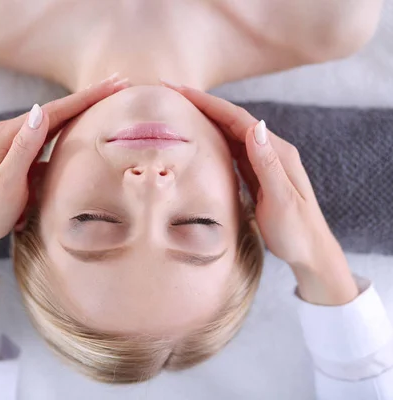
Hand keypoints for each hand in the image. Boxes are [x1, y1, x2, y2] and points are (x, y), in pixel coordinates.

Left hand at [0, 74, 129, 301]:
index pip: (53, 111)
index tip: (113, 84)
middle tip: (119, 83)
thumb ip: (23, 148)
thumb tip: (40, 110)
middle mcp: (9, 134)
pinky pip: (49, 140)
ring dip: (80, 111)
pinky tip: (83, 128)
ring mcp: (14, 146)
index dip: (85, 98)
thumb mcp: (5, 183)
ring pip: (54, 124)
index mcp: (6, 135)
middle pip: (55, 112)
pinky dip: (69, 131)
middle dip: (88, 98)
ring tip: (106, 100)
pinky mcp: (19, 159)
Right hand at [162, 82, 357, 304]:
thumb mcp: (282, 200)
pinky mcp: (256, 175)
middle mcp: (269, 151)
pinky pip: (230, 150)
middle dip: (202, 104)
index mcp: (277, 152)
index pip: (238, 120)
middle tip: (172, 92)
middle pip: (232, 121)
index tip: (182, 90)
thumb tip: (256, 126)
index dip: (210, 103)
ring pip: (229, 133)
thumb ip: (268, 164)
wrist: (311, 252)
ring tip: (179, 109)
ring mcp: (262, 162)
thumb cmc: (297, 231)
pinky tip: (198, 137)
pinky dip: (212, 139)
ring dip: (205, 119)